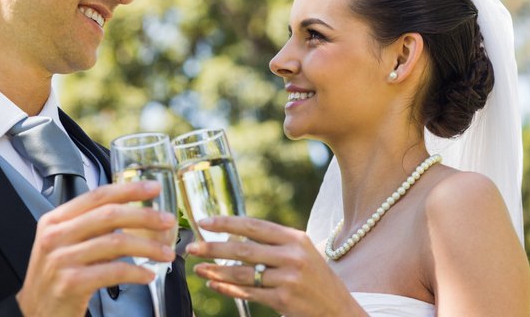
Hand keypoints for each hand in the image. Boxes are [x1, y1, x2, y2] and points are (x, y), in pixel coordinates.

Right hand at [16, 181, 176, 316]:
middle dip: (145, 216)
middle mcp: (55, 236)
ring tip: (167, 254)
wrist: (34, 313)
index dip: (128, 189)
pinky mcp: (70, 283)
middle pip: (109, 215)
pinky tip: (148, 275)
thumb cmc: (57, 277)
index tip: (153, 188)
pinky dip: (136, 272)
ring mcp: (61, 260)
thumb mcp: (67, 244)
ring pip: (116, 243)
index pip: (97, 196)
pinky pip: (113, 272)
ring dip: (148, 247)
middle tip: (168, 220)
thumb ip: (93, 228)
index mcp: (55, 220)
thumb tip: (135, 214)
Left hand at [186, 216, 365, 316]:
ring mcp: (288, 279)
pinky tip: (214, 284)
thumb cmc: (315, 278)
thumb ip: (275, 243)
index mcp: (295, 238)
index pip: (254, 226)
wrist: (338, 309)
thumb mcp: (302, 252)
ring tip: (198, 268)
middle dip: (213, 247)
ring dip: (215, 270)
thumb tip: (235, 234)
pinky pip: (248, 293)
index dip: (226, 223)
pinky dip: (228, 289)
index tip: (204, 222)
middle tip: (191, 246)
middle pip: (243, 249)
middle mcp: (292, 256)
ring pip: (242, 273)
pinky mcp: (283, 301)